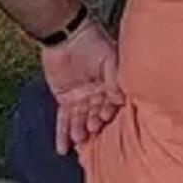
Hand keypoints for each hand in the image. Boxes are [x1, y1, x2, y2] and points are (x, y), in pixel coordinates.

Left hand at [41, 18, 123, 154]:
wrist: (65, 34)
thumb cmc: (91, 42)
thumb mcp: (109, 57)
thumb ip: (114, 78)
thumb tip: (119, 99)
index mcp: (113, 85)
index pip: (113, 103)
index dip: (109, 110)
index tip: (106, 115)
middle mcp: (99, 95)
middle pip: (97, 113)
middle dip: (94, 121)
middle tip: (92, 127)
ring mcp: (82, 99)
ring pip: (80, 119)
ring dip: (79, 130)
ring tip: (79, 138)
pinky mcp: (65, 100)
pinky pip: (63, 120)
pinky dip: (62, 135)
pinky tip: (63, 149)